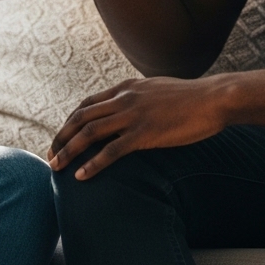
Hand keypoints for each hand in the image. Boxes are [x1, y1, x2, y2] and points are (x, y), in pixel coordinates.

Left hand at [47, 75, 227, 179]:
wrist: (214, 98)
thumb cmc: (191, 98)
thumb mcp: (157, 89)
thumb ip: (139, 97)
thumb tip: (129, 108)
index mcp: (126, 87)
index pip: (87, 104)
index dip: (70, 122)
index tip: (60, 138)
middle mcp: (124, 98)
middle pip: (81, 117)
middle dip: (61, 137)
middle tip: (50, 156)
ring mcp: (133, 115)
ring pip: (90, 132)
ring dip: (69, 151)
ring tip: (55, 167)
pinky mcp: (145, 133)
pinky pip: (111, 151)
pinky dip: (92, 164)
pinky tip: (81, 176)